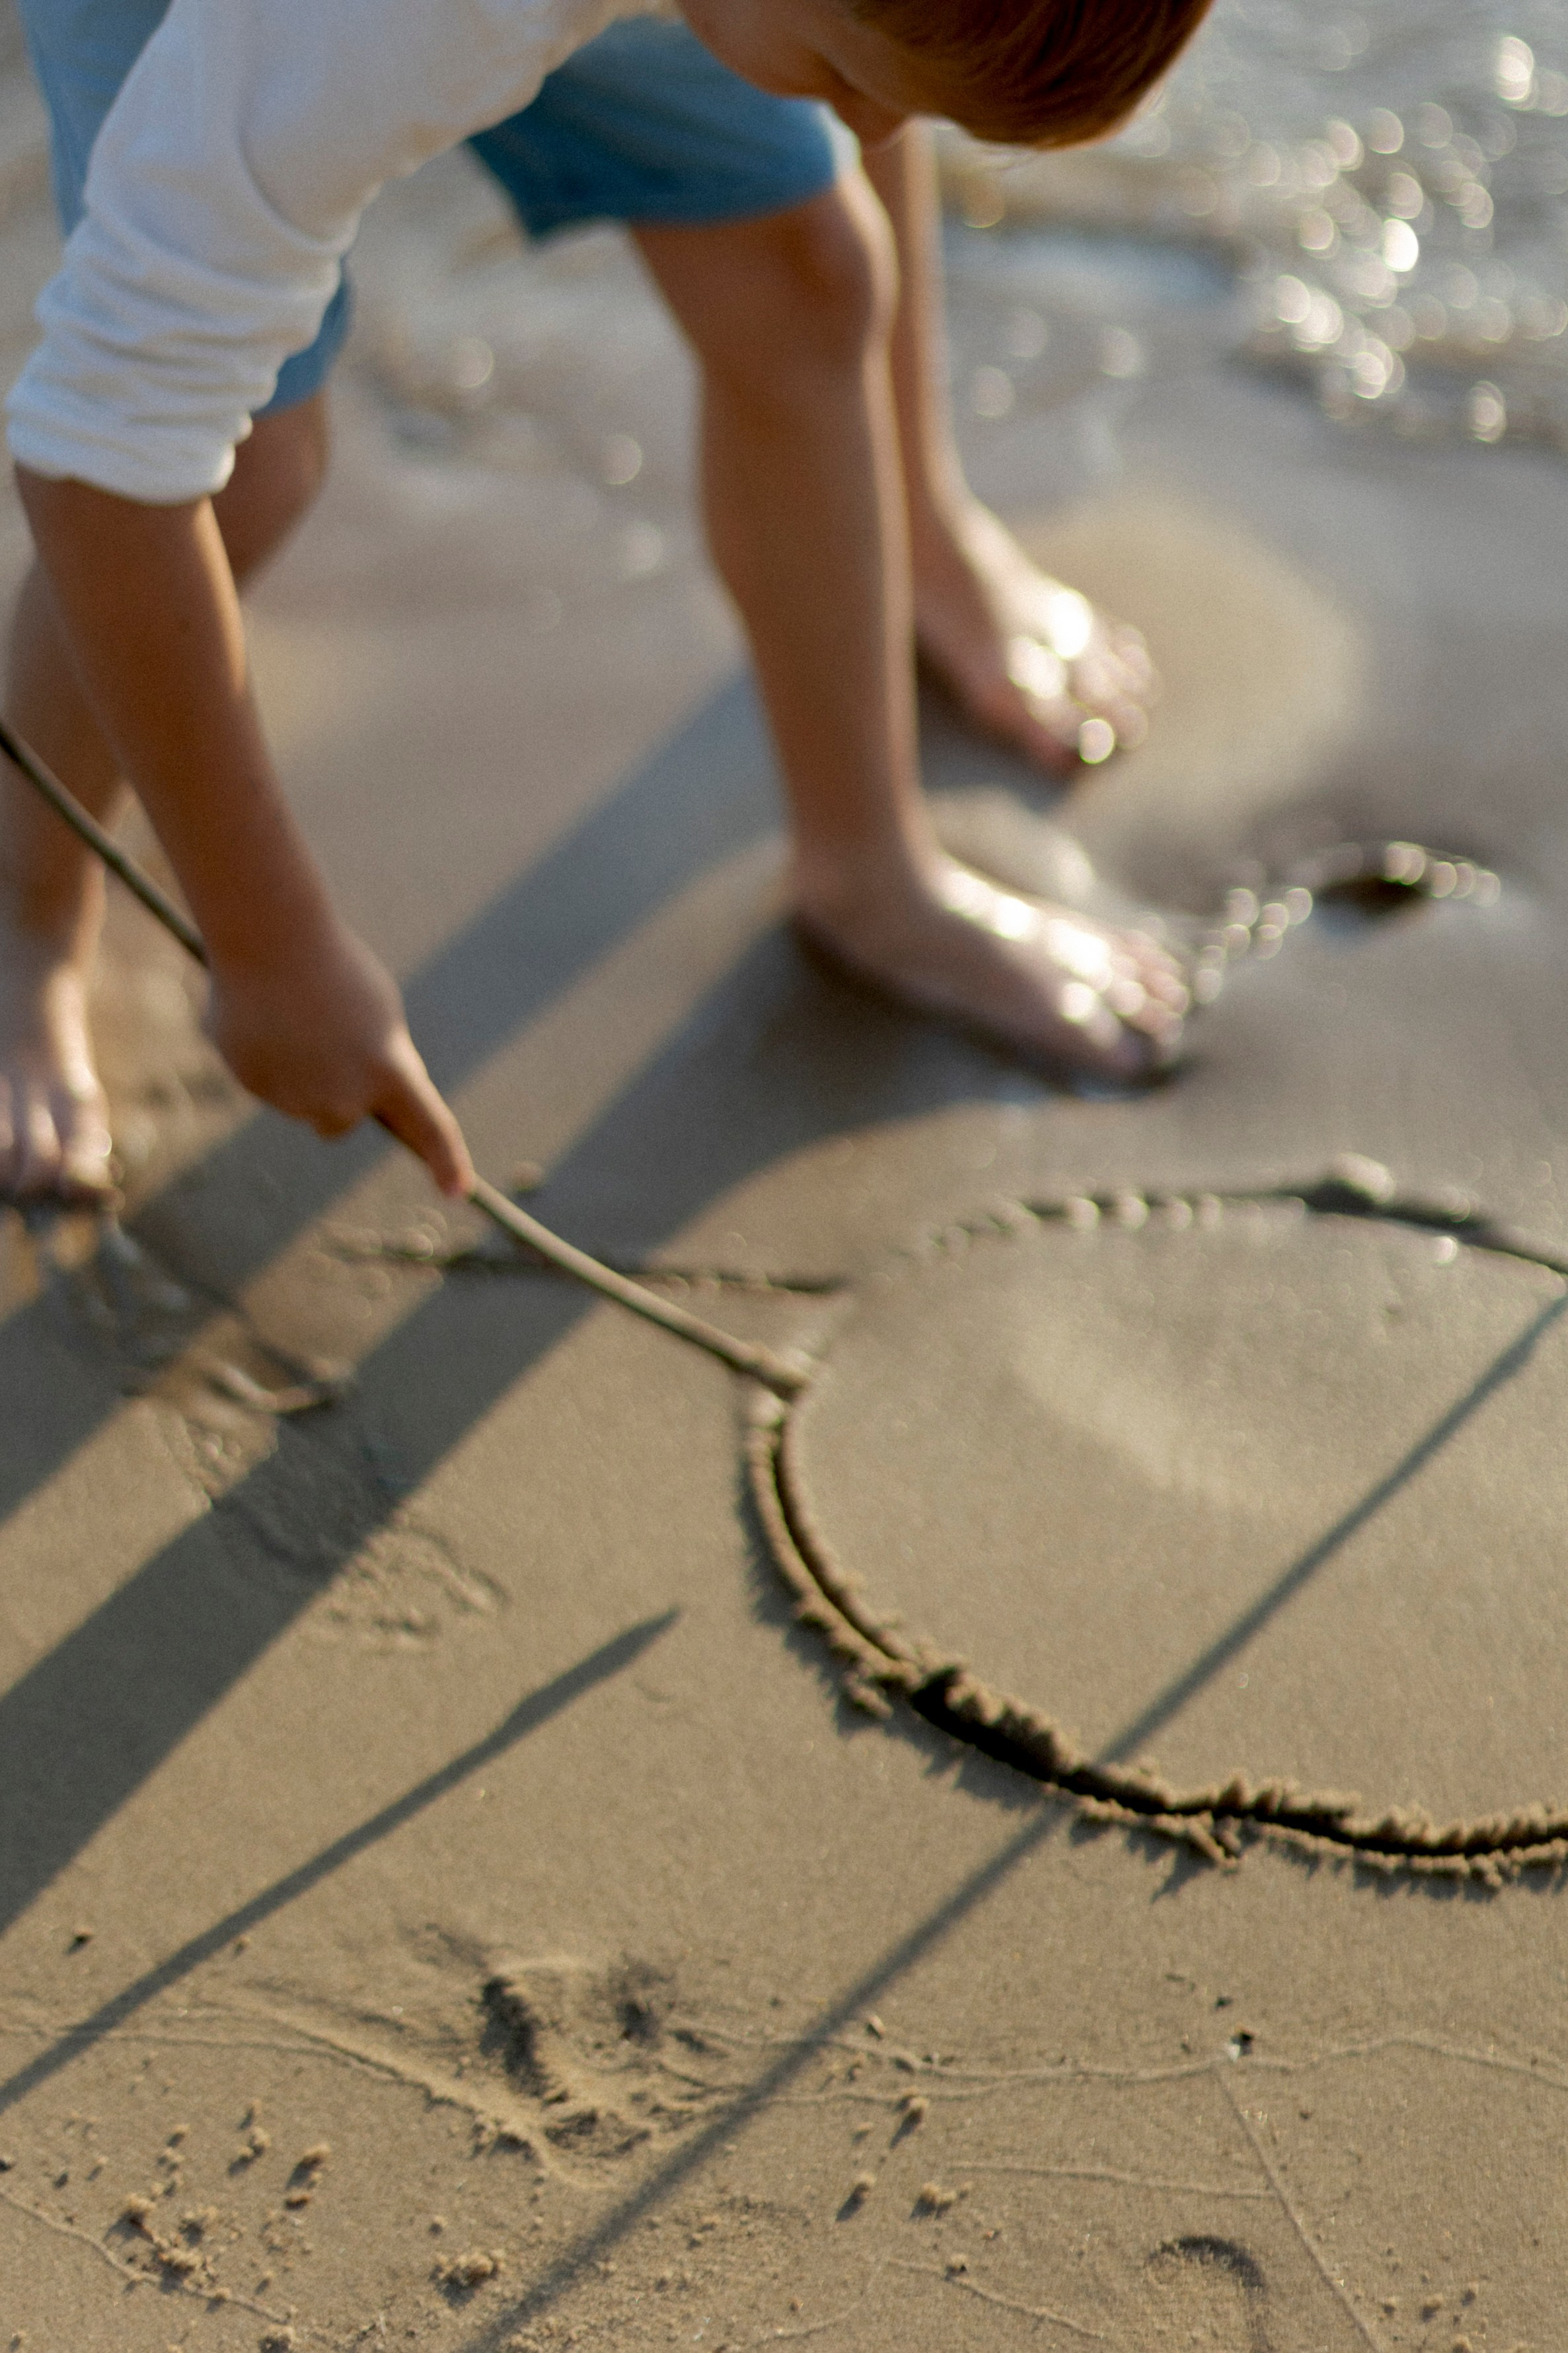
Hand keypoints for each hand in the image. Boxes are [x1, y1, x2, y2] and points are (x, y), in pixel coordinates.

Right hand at [206, 916, 473, 1197]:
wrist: (271, 937)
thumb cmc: (334, 966)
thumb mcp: (376, 1015)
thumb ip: (377, 1063)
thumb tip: (358, 1100)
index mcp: (390, 1071)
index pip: (429, 1127)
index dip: (446, 1161)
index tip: (460, 1190)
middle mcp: (346, 1097)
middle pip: (341, 1120)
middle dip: (335, 1095)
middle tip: (325, 1042)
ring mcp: (296, 1098)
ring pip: (299, 1102)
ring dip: (297, 1073)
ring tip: (291, 1017)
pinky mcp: (254, 1085)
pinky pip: (266, 1081)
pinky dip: (264, 1057)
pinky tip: (262, 1017)